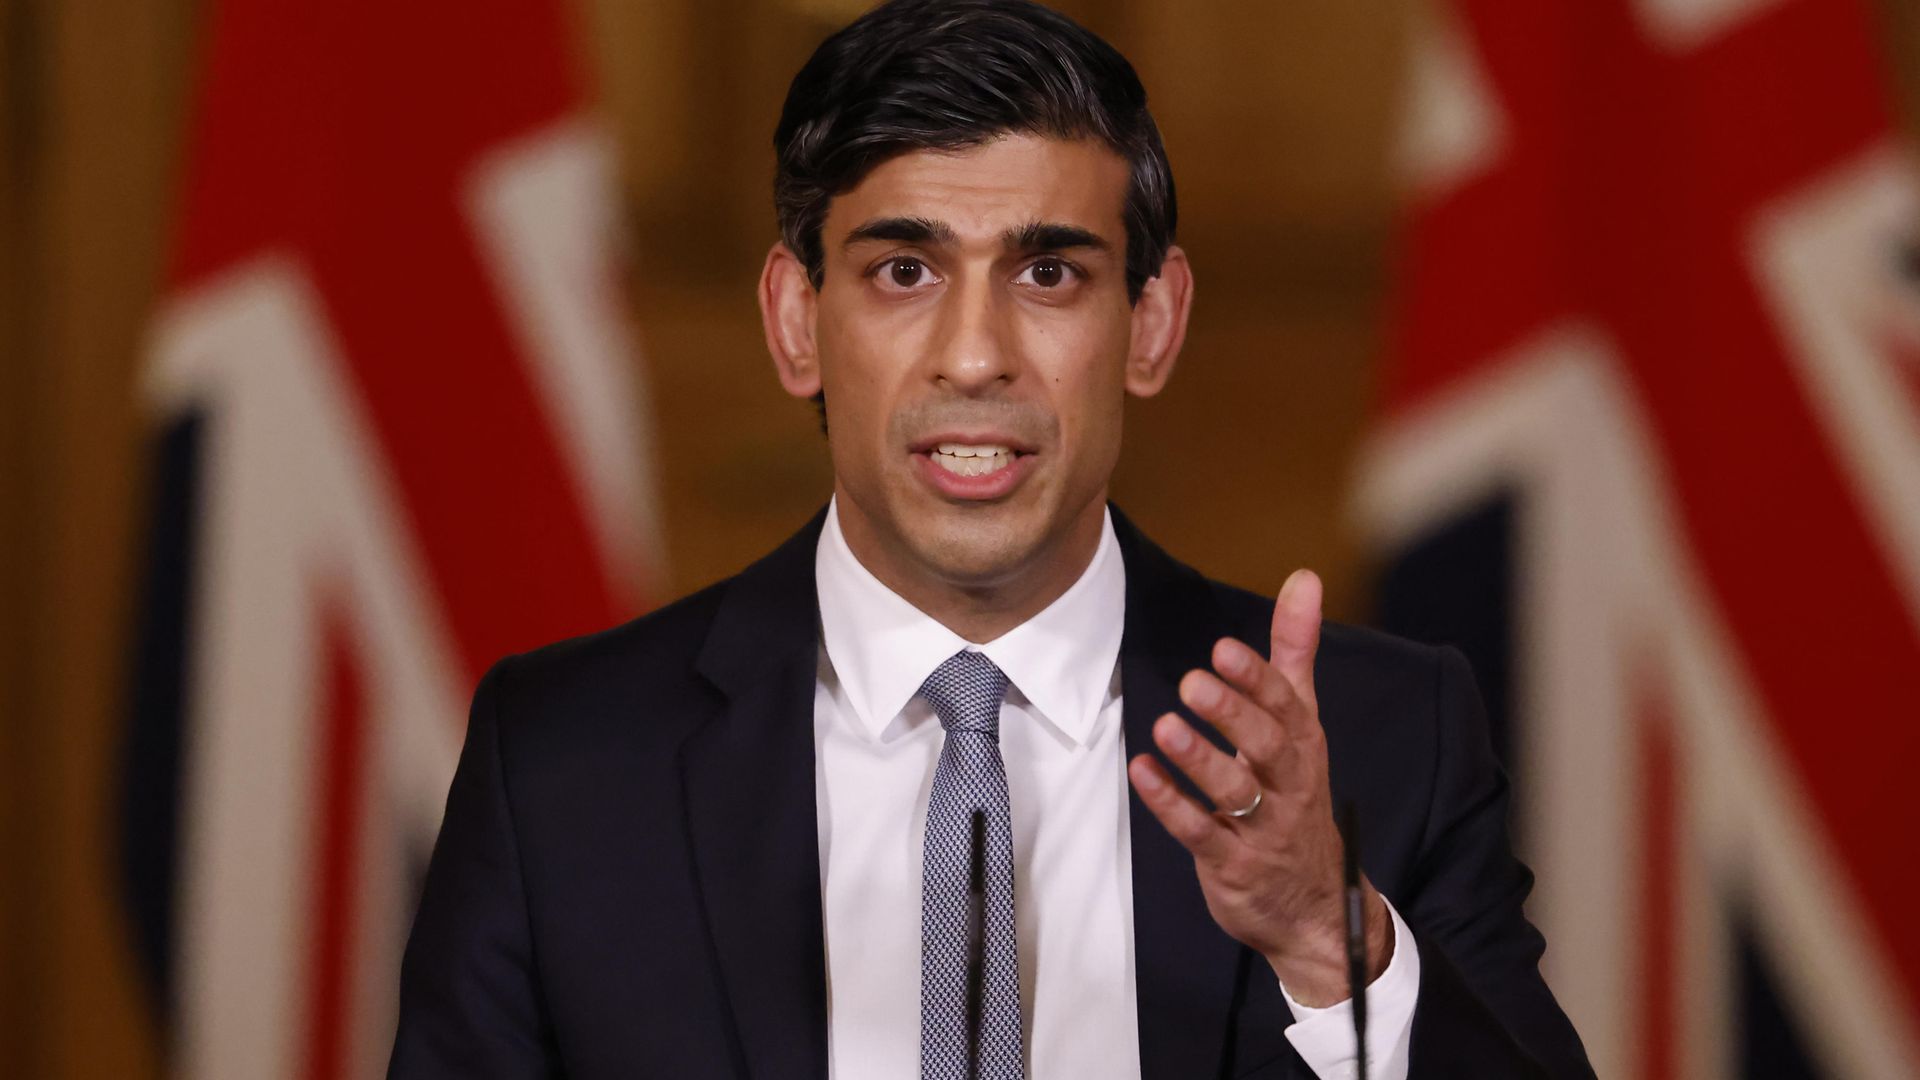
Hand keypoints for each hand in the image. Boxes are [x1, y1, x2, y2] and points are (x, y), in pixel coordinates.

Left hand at [1126, 569, 1391, 1005]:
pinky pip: (1200, 832)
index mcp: (1303, 745)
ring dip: (1200, 759)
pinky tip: (1142, 773)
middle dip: (1232, 713)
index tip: (1222, 649)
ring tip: (1165, 725)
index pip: (1285, 706)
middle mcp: (1288, 784)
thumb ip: (1295, 652)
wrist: (1315, 903)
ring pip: (1236, 791)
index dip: (1255, 677)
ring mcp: (1262, 827)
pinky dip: (1170, 803)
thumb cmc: (1295, 795)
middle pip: (1266, 745)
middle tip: (1192, 682)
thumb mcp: (1302, 723)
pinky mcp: (1232, 863)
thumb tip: (1304, 578)